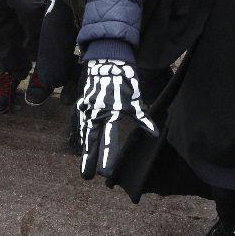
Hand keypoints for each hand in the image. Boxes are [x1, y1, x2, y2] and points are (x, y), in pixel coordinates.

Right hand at [77, 59, 158, 178]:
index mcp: (110, 111)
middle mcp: (95, 112)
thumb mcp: (135, 98)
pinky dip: (82, 134)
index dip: (107, 156)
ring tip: (85, 165)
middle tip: (86, 177)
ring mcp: (86, 107)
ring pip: (84, 133)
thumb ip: (142, 117)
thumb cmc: (123, 77)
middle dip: (89, 159)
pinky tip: (83, 143)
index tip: (107, 173)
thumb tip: (153, 133)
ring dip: (85, 148)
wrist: (106, 58)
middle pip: (90, 141)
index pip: (108, 139)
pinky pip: (81, 123)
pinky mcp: (82, 103)